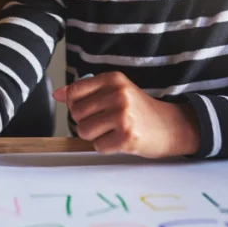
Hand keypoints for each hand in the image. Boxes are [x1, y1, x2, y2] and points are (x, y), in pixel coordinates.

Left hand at [53, 72, 199, 157]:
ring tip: (111, 131)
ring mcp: (123, 116)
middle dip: (85, 122)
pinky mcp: (127, 137)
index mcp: (113, 79)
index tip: (90, 109)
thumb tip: (57, 94)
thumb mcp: (114, 92)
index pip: (74, 91)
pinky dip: (106, 147)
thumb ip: (85, 91)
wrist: (170, 126)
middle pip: (76, 113)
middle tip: (105, 123)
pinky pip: (98, 146)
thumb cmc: (138, 110)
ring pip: (84, 131)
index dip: (75, 105)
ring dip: (94, 136)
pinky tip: (120, 140)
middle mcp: (118, 94)